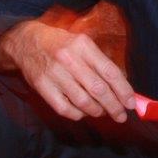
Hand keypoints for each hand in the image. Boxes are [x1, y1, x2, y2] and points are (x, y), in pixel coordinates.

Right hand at [0, 21, 135, 121]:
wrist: (26, 41)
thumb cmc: (61, 44)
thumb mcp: (83, 44)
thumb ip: (101, 63)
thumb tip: (123, 87)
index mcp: (83, 45)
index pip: (110, 72)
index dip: (123, 91)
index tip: (131, 103)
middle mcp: (69, 59)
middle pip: (98, 90)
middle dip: (114, 106)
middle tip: (121, 115)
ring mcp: (54, 74)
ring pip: (83, 102)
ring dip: (97, 111)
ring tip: (103, 112)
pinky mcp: (42, 86)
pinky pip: (65, 109)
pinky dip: (78, 115)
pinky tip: (84, 112)